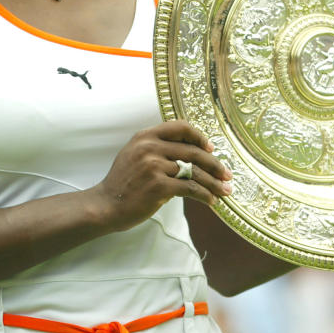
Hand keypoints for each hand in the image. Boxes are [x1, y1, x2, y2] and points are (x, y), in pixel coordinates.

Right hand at [91, 120, 232, 230]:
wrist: (106, 205)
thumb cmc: (123, 183)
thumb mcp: (134, 154)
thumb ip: (157, 148)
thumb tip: (190, 152)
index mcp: (145, 136)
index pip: (180, 127)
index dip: (199, 137)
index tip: (211, 149)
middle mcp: (150, 147)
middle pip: (193, 151)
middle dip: (215, 164)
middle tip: (227, 174)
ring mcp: (154, 166)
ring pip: (195, 172)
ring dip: (214, 183)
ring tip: (225, 191)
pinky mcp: (159, 186)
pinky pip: (190, 188)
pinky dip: (204, 195)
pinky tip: (211, 201)